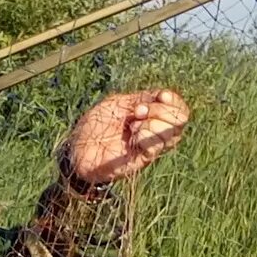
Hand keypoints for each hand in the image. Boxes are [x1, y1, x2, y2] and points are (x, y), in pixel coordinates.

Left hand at [61, 89, 190, 186]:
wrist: (76, 148)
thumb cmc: (94, 125)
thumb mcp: (117, 104)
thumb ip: (140, 98)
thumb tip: (162, 95)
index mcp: (151, 117)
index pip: (178, 109)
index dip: (175, 100)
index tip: (162, 95)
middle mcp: (154, 133)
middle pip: (180, 121)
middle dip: (163, 110)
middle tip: (139, 111)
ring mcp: (148, 148)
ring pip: (172, 135)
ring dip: (155, 123)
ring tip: (134, 125)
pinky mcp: (139, 161)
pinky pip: (155, 148)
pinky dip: (147, 136)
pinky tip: (134, 135)